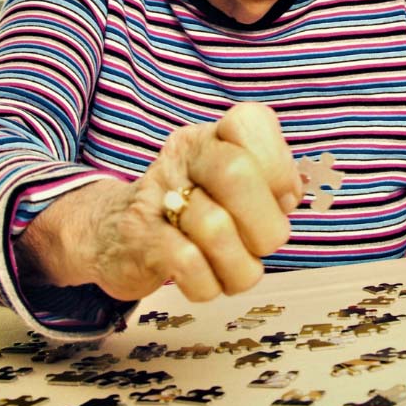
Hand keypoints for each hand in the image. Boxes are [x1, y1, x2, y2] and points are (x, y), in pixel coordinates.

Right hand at [57, 103, 301, 301]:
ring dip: (241, 265)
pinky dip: (210, 283)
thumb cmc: (192, 208)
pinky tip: (209, 280)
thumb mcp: (229, 184)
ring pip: (215, 228)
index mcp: (212, 137)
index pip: (250, 122)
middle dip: (266, 222)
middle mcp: (184, 157)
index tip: (284, 197)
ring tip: (238, 268)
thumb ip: (268, 182)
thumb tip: (292, 193)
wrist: (112, 232)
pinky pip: (188, 264)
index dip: (279, 165)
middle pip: (235, 173)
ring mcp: (157, 195)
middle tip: (266, 243)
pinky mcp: (140, 238)